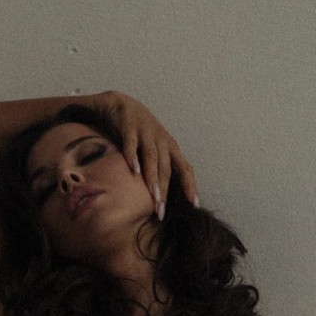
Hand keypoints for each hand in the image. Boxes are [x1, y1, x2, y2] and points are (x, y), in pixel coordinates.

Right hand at [89, 90, 199, 216]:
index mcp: (170, 147)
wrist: (120, 103)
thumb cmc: (140, 131)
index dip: (190, 185)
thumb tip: (162, 197)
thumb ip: (158, 168)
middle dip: (165, 191)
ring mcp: (146, 132)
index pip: (184, 168)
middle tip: (161, 212)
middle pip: (166, 168)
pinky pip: (131, 143)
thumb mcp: (154, 148)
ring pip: (152, 157)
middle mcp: (161, 140)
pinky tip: (134, 171)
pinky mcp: (129, 126)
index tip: (194, 205)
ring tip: (154, 196)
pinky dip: (133, 156)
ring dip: (153, 177)